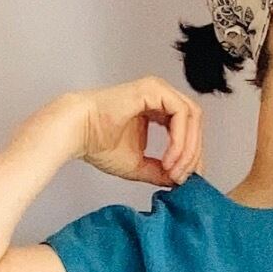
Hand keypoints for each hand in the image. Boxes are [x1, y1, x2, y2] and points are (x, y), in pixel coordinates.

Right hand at [76, 78, 202, 186]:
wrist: (78, 132)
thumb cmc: (98, 143)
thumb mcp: (138, 165)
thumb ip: (160, 171)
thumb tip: (179, 181)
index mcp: (157, 110)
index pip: (188, 130)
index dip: (192, 156)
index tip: (185, 179)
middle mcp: (160, 97)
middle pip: (194, 123)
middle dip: (193, 154)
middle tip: (181, 177)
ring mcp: (158, 91)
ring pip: (192, 117)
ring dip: (188, 148)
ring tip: (173, 170)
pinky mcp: (154, 90)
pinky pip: (181, 113)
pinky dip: (180, 139)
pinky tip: (169, 158)